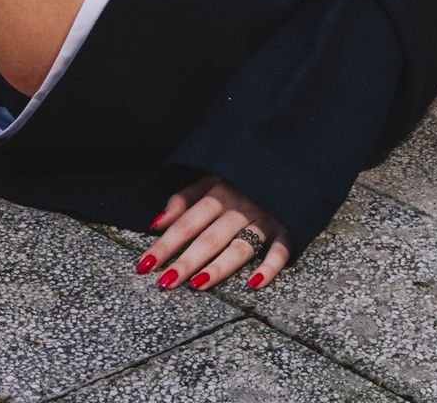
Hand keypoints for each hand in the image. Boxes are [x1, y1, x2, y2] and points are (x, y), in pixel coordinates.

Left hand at [135, 172, 292, 291]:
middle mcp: (239, 205)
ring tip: (198, 284)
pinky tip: (254, 283)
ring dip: (219, 266)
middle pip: (209, 237)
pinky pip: (280, 250)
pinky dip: (269, 267)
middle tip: (164, 282)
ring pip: (240, 246)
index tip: (144, 264)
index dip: (165, 243)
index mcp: (219, 191)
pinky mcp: (287, 226)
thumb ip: (185, 198)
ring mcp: (264, 217)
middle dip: (186, 260)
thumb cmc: (245, 172)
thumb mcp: (214, 175)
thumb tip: (156, 222)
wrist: (291, 152)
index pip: (187, 221)